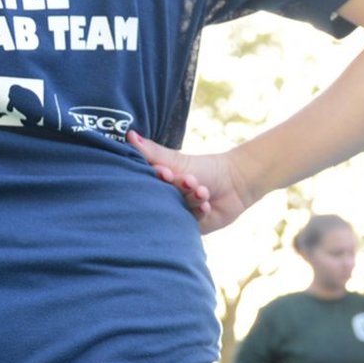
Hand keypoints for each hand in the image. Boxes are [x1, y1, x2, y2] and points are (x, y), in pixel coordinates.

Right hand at [128, 132, 261, 235]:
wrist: (235, 184)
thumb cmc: (205, 169)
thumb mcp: (176, 160)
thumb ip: (152, 151)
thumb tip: (129, 135)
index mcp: (158, 184)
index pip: (147, 182)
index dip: (157, 177)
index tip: (166, 173)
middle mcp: (165, 200)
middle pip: (162, 197)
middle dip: (177, 189)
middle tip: (189, 181)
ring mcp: (177, 214)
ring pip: (177, 209)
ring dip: (192, 199)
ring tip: (203, 190)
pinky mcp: (190, 227)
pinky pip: (190, 222)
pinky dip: (199, 211)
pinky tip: (207, 205)